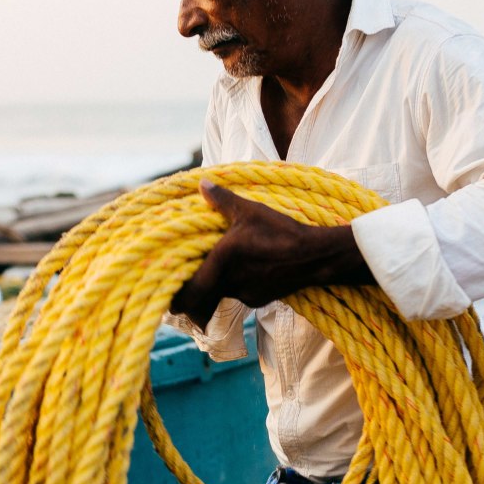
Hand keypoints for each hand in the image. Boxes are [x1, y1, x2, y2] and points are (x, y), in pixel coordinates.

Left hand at [170, 179, 365, 324]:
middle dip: (191, 296)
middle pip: (200, 301)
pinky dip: (234, 287)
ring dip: (214, 288)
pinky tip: (245, 271)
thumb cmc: (281, 231)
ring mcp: (245, 295)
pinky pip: (238, 295)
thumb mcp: (250, 210)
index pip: (188, 294)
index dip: (174, 300)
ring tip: (217, 270)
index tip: (167, 295)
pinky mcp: (258, 300)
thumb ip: (222, 199)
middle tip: (185, 283)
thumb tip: (201, 182)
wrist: (315, 257)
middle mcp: (229, 284)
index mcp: (221, 262)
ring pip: (219, 296)